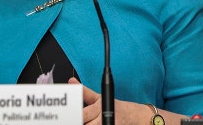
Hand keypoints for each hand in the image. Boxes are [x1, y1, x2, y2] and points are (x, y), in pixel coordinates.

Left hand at [68, 77, 186, 124]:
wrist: (136, 116)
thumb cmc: (116, 107)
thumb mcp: (100, 97)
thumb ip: (85, 92)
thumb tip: (71, 81)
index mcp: (99, 107)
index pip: (82, 114)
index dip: (74, 116)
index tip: (67, 116)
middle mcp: (104, 118)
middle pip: (85, 122)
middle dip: (78, 120)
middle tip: (70, 119)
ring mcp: (109, 124)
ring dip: (87, 124)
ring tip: (87, 121)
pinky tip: (93, 124)